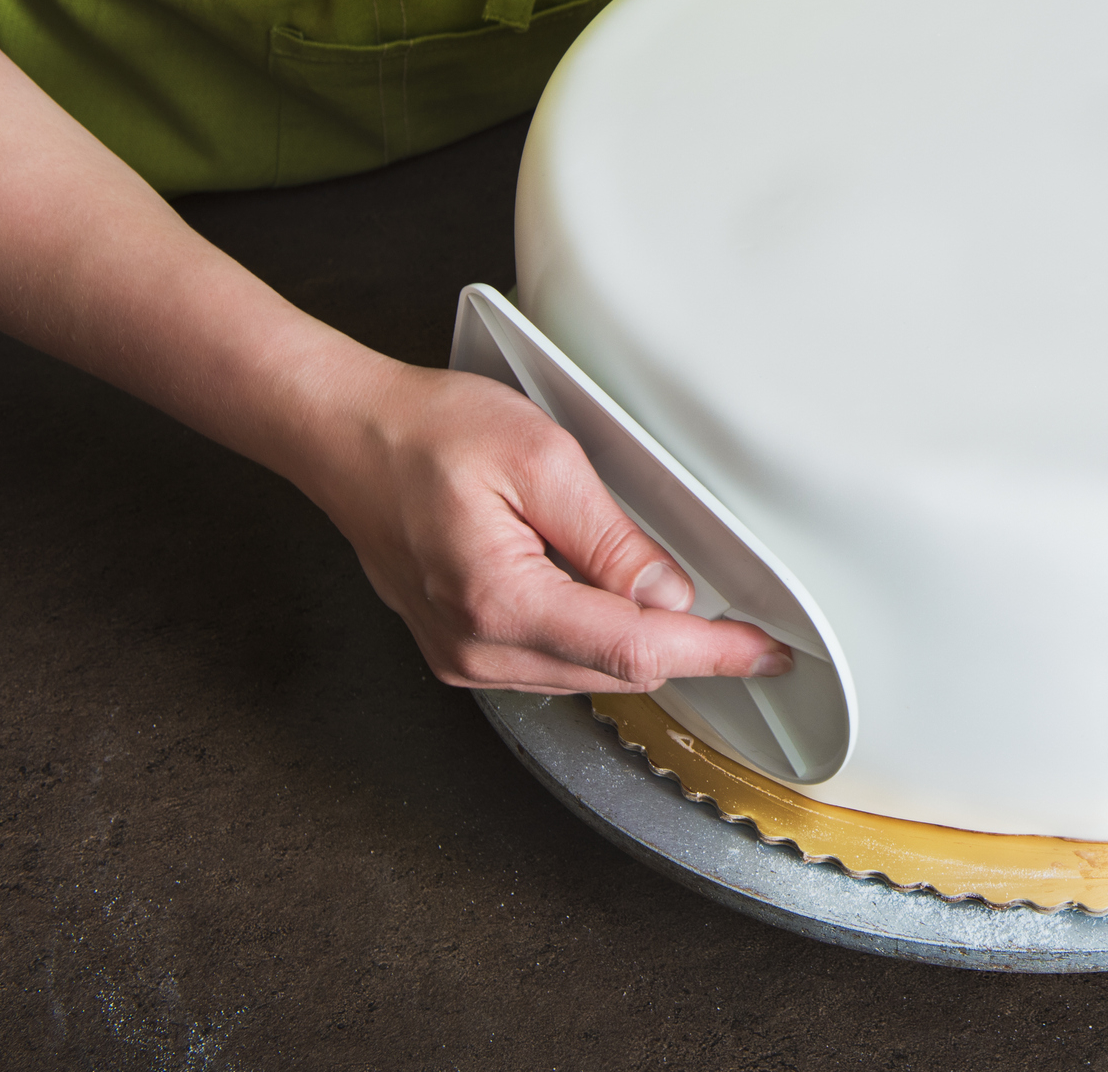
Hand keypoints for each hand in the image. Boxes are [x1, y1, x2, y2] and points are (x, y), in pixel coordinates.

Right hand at [302, 360, 793, 694]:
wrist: (343, 434)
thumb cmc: (426, 432)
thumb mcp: (542, 459)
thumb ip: (612, 536)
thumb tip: (669, 594)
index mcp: (500, 601)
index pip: (634, 649)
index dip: (712, 654)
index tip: (764, 654)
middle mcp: (476, 647)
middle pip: (616, 672)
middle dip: (685, 649)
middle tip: (743, 626)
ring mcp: (462, 657)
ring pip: (586, 675)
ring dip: (638, 644)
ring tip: (675, 601)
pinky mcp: (458, 650)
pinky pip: (550, 664)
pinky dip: (594, 640)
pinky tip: (611, 601)